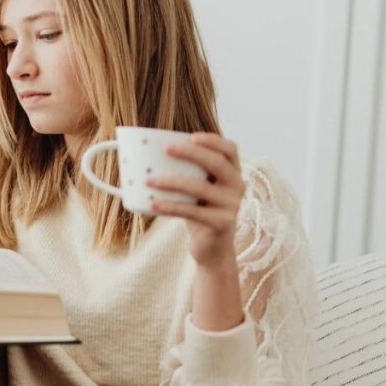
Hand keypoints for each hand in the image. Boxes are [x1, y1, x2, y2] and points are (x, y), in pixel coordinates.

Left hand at [144, 133, 245, 268]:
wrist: (212, 248)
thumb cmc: (200, 211)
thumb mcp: (197, 189)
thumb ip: (187, 172)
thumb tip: (148, 155)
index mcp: (233, 173)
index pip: (230, 150)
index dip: (213, 140)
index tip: (191, 137)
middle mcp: (237, 187)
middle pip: (217, 164)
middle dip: (191, 153)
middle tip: (166, 149)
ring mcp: (232, 206)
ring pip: (200, 188)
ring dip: (172, 182)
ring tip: (149, 180)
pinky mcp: (221, 223)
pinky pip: (192, 211)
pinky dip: (170, 206)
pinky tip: (153, 204)